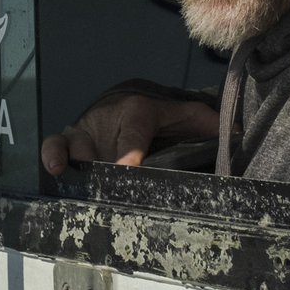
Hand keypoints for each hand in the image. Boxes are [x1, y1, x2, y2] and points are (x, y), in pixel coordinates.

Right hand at [40, 92, 218, 174]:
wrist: (123, 102)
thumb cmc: (155, 113)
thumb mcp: (182, 114)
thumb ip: (205, 122)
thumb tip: (237, 133)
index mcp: (137, 112)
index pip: (134, 132)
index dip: (129, 151)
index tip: (128, 170)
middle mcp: (108, 119)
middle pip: (103, 144)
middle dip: (102, 166)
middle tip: (104, 187)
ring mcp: (87, 130)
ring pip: (75, 144)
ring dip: (74, 162)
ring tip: (71, 180)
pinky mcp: (69, 140)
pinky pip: (55, 144)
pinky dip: (52, 155)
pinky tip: (54, 171)